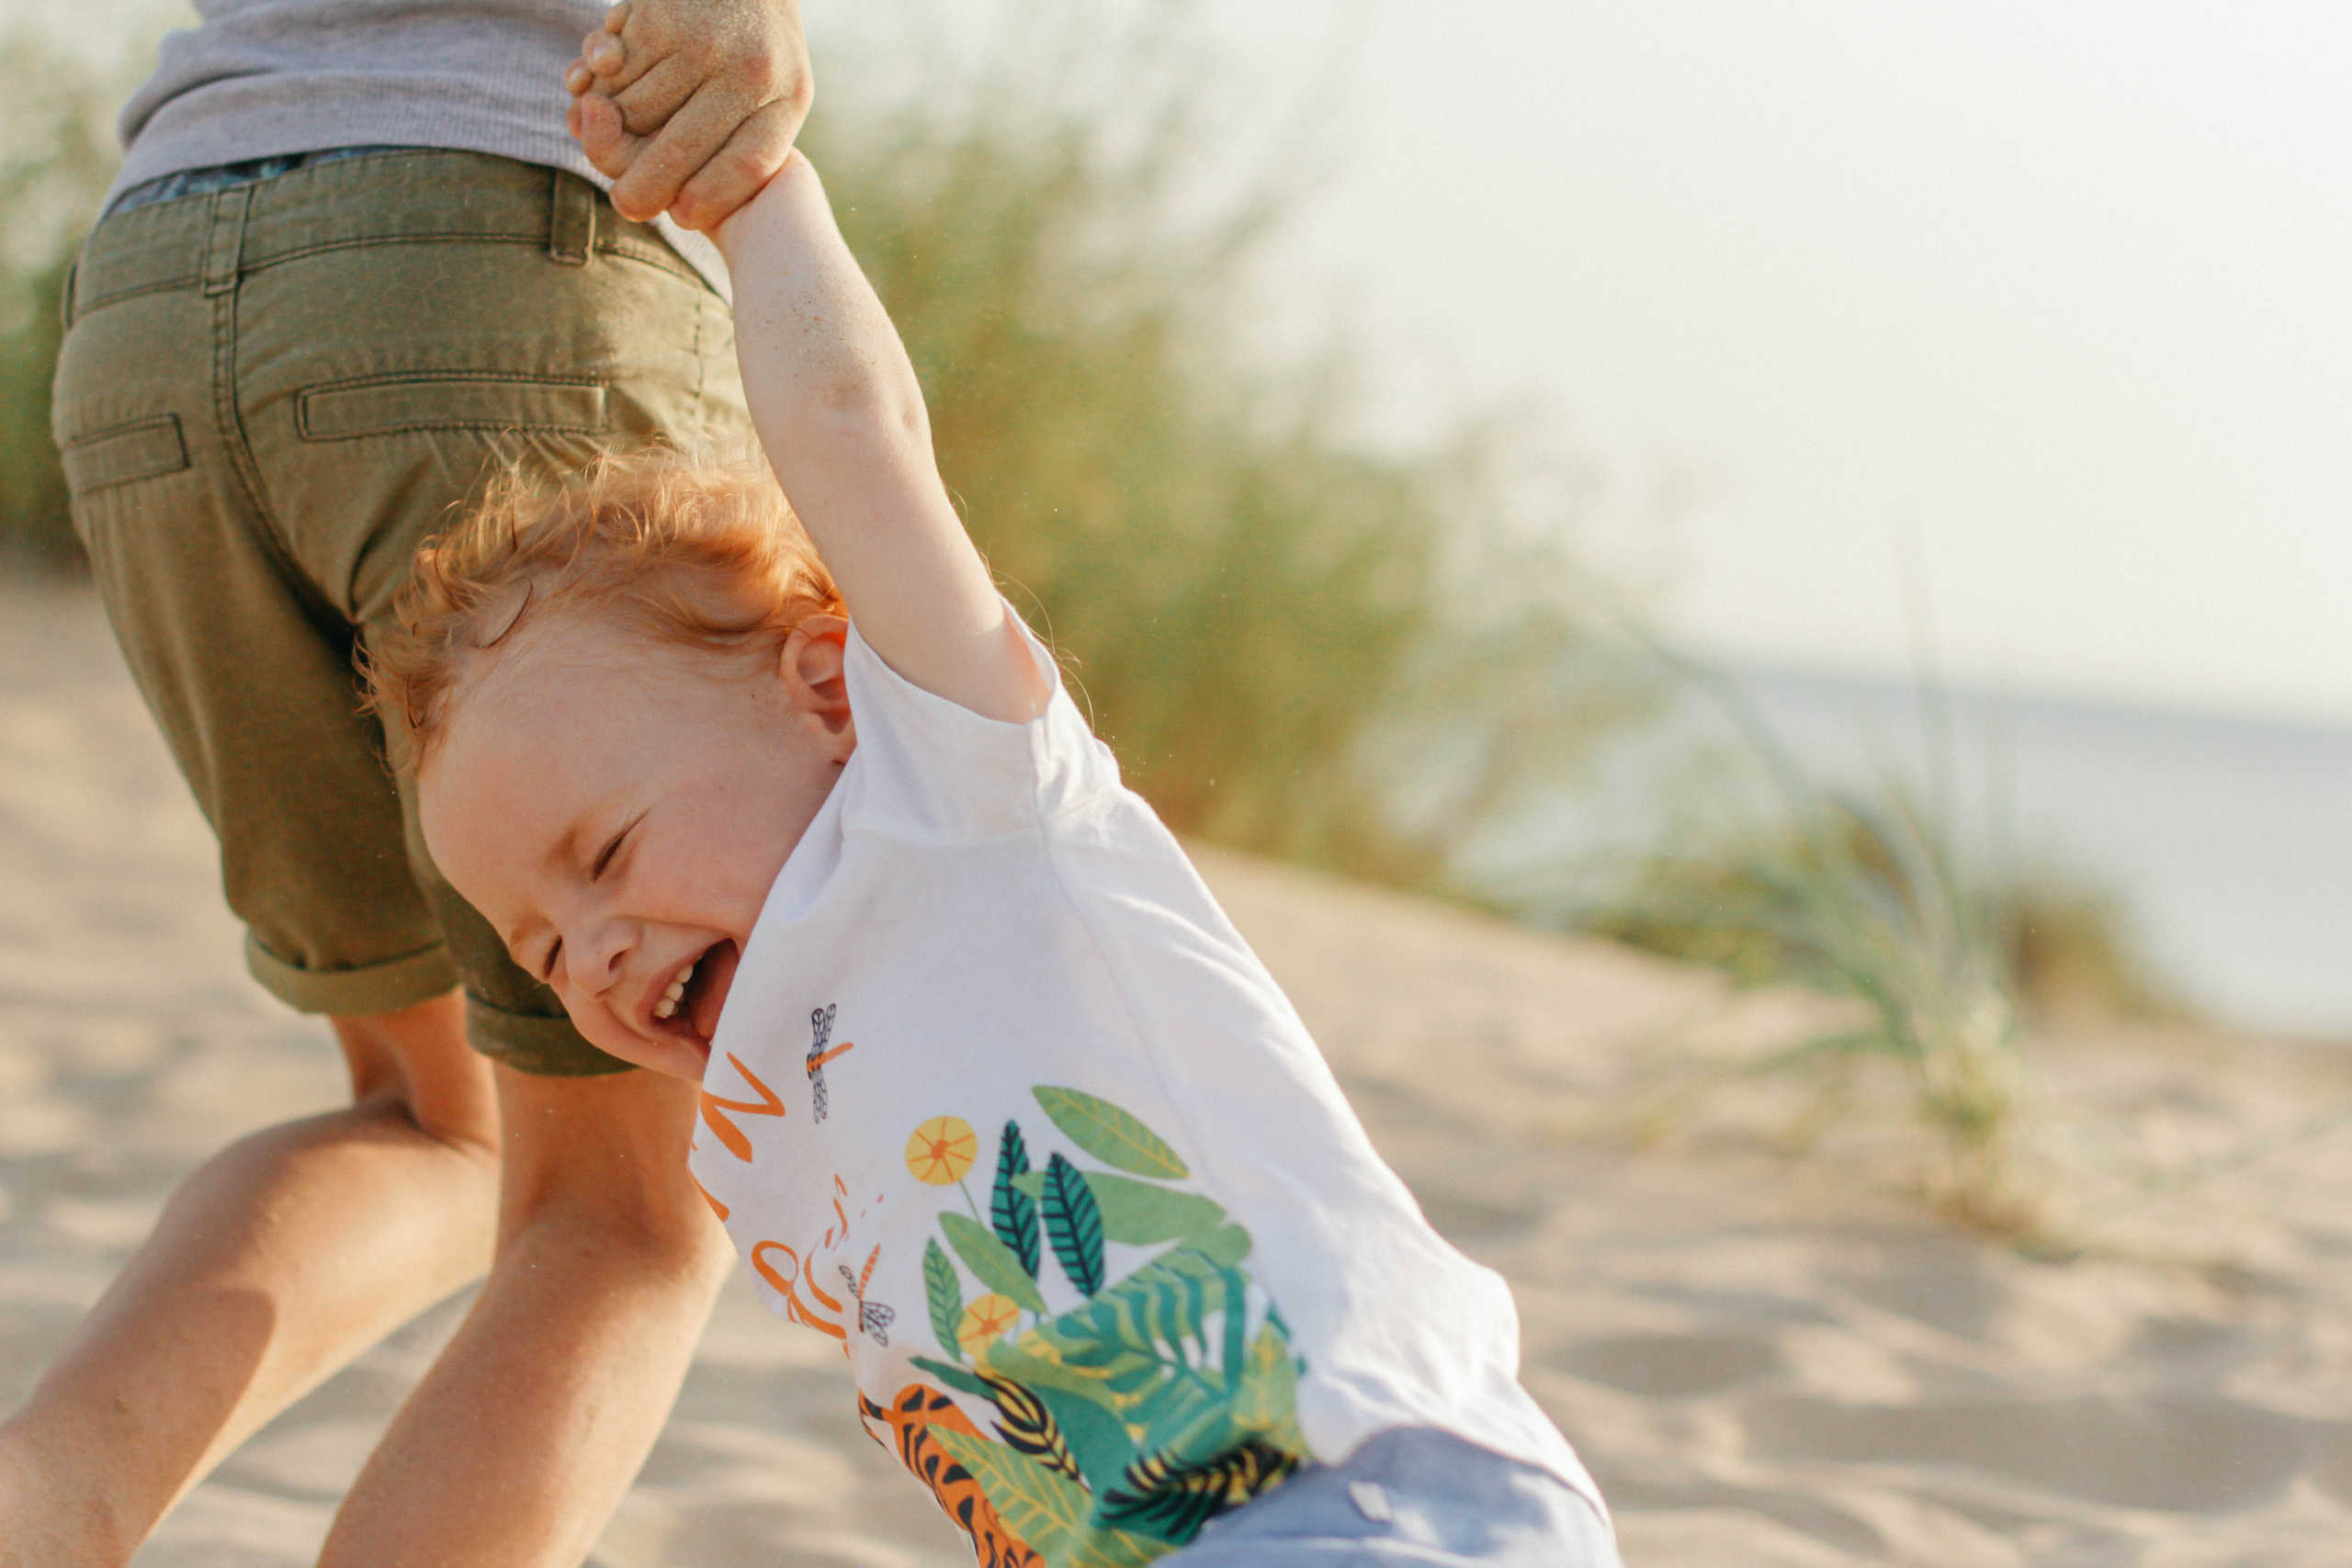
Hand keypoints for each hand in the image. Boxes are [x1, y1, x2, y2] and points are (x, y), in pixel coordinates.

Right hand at [564, 0, 811, 232]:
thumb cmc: (757, 47)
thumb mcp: (777, 93)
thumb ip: (742, 149)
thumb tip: (679, 209)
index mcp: (785, 97)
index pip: (748, 165)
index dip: (710, 199)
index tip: (682, 215)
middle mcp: (745, 70)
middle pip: (678, 151)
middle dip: (641, 188)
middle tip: (625, 202)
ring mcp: (698, 44)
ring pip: (632, 114)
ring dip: (608, 129)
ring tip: (604, 125)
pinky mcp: (656, 20)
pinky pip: (608, 74)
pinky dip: (589, 84)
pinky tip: (591, 81)